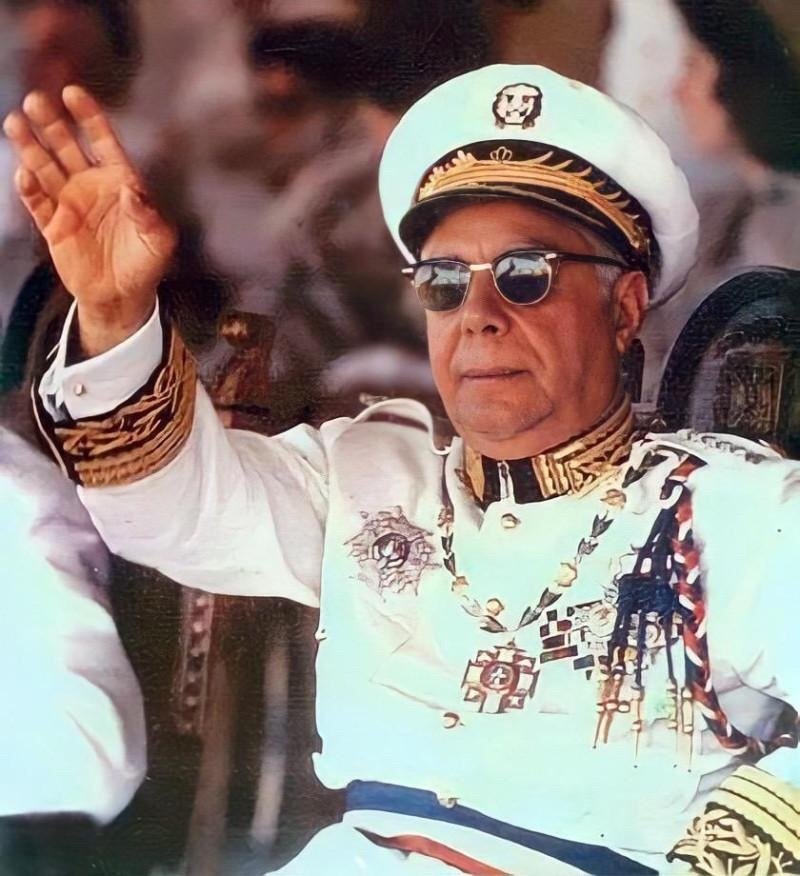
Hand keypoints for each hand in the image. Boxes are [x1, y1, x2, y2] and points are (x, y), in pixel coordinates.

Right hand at [3, 87, 175, 355]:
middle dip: (52, 124)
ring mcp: (69, 202)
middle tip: (36, 100)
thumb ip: (148, 214)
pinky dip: (29, 188)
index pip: (102, 142)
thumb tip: (132, 191)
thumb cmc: (145, 264)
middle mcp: (91, 185)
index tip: (73, 92)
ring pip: (45, 167)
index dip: (89, 117)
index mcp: (119, 181)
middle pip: (67, 146)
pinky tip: (23, 173)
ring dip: (31, 146)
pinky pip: (37, 202)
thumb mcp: (158, 240)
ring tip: (15, 123)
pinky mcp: (53, 224)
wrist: (122, 296)